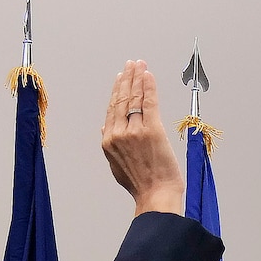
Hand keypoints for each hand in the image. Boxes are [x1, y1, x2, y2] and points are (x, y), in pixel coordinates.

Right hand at [101, 61, 183, 215]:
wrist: (155, 195)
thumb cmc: (140, 185)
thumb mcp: (116, 166)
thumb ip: (111, 145)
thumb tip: (105, 127)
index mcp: (108, 141)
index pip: (112, 110)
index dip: (116, 92)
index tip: (120, 79)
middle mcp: (118, 133)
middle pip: (121, 100)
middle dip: (126, 79)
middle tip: (131, 65)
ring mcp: (135, 131)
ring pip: (134, 98)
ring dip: (137, 78)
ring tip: (139, 65)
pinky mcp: (152, 130)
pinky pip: (148, 102)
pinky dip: (148, 87)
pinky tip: (148, 75)